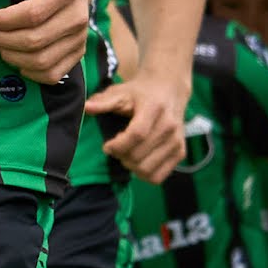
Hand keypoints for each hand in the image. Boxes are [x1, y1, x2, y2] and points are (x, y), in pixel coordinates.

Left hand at [0, 0, 98, 82]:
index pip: (33, 14)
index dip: (5, 21)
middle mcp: (77, 16)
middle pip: (35, 41)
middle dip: (4, 40)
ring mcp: (80, 37)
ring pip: (42, 61)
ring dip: (13, 57)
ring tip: (0, 43)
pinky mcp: (78, 52)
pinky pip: (52, 74)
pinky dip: (30, 72)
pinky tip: (18, 58)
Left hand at [85, 63, 187, 180]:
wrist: (168, 90)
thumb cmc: (140, 93)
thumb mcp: (121, 92)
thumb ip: (104, 101)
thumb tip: (86, 107)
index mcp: (154, 108)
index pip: (136, 134)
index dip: (118, 145)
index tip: (107, 146)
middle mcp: (169, 126)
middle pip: (139, 155)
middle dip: (121, 156)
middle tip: (115, 149)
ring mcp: (177, 141)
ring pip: (147, 170)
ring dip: (131, 166)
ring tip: (126, 154)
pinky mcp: (180, 152)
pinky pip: (158, 177)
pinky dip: (144, 174)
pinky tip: (138, 161)